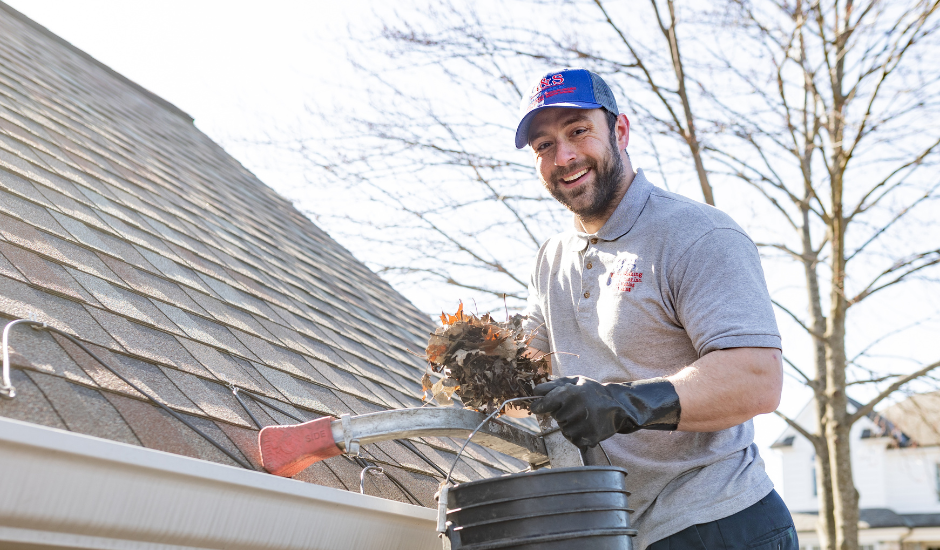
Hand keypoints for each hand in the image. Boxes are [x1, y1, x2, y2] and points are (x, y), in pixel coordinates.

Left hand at [530, 376, 680, 448]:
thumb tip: (534, 392)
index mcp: (570, 393)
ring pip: (563, 428)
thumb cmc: (593, 391)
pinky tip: (586, 424)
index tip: (536, 407)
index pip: (545, 403)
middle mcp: (575, 409)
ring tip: (583, 415)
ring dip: (569, 423)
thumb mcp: (575, 381)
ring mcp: (582, 425)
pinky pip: (572, 438)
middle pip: (555, 416)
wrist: (618, 406)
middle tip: (575, 406)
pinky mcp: (588, 438)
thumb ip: (554, 385)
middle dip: (561, 412)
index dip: (539, 405)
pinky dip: (576, 433)